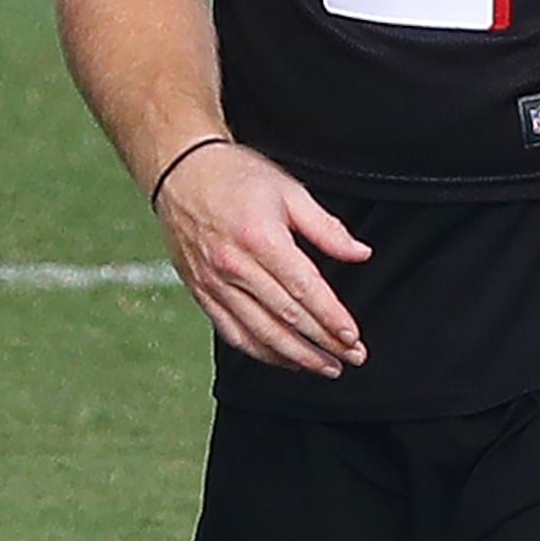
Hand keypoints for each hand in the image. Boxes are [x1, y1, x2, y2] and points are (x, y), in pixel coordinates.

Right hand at [154, 141, 371, 375]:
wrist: (179, 173)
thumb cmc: (236, 176)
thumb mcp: (289, 191)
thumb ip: (326, 228)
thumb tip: (360, 254)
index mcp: (260, 238)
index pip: (304, 290)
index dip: (331, 318)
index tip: (352, 337)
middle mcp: (234, 265)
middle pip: (285, 317)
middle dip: (323, 343)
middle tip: (352, 358)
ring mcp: (214, 282)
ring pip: (259, 332)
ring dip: (296, 356)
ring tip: (325, 367)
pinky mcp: (201, 292)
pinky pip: (232, 332)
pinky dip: (260, 351)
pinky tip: (284, 359)